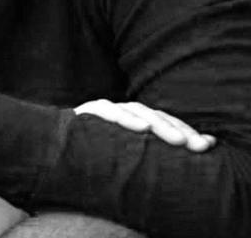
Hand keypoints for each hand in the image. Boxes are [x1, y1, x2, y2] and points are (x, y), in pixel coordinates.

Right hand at [74, 99, 215, 151]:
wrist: (56, 149)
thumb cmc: (94, 155)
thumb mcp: (126, 154)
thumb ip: (151, 151)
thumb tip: (200, 146)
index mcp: (133, 119)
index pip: (164, 120)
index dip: (186, 130)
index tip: (207, 145)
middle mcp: (122, 111)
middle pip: (154, 115)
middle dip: (178, 129)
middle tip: (198, 145)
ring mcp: (105, 109)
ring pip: (135, 111)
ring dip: (158, 124)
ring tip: (176, 139)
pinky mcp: (88, 111)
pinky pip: (108, 112)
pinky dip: (126, 118)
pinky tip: (141, 128)